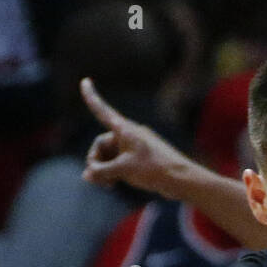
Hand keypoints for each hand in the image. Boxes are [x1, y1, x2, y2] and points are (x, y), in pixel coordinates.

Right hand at [80, 77, 190, 197]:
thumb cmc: (154, 169)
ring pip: (109, 156)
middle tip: (95, 177)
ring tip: (107, 185)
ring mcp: (134, 147)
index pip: (103, 111)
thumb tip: (86, 176)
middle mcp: (128, 135)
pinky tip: (113, 184)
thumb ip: (101, 172)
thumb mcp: (123, 170)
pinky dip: (113, 172)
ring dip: (103, 170)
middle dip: (95, 161)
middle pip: (101, 145)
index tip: (85, 81)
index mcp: (125, 129)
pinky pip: (119, 163)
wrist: (180, 179)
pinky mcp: (139, 160)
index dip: (92, 97)